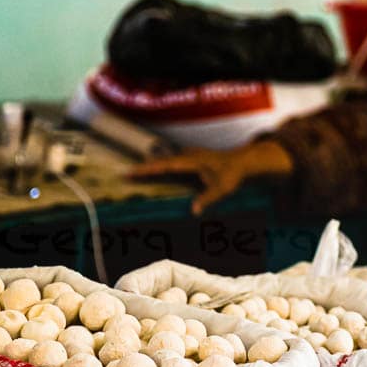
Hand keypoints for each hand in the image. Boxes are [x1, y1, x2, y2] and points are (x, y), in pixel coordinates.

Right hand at [130, 140, 293, 214]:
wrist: (244, 161)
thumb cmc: (233, 175)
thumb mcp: (222, 189)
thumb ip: (207, 199)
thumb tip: (193, 211)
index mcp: (191, 161)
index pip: (164, 165)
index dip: (147, 169)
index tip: (130, 172)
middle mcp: (187, 155)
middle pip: (160, 162)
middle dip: (142, 169)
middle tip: (123, 174)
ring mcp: (189, 155)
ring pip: (165, 161)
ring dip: (150, 167)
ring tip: (133, 174)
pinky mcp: (191, 159)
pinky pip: (172, 163)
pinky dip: (161, 168)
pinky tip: (155, 173)